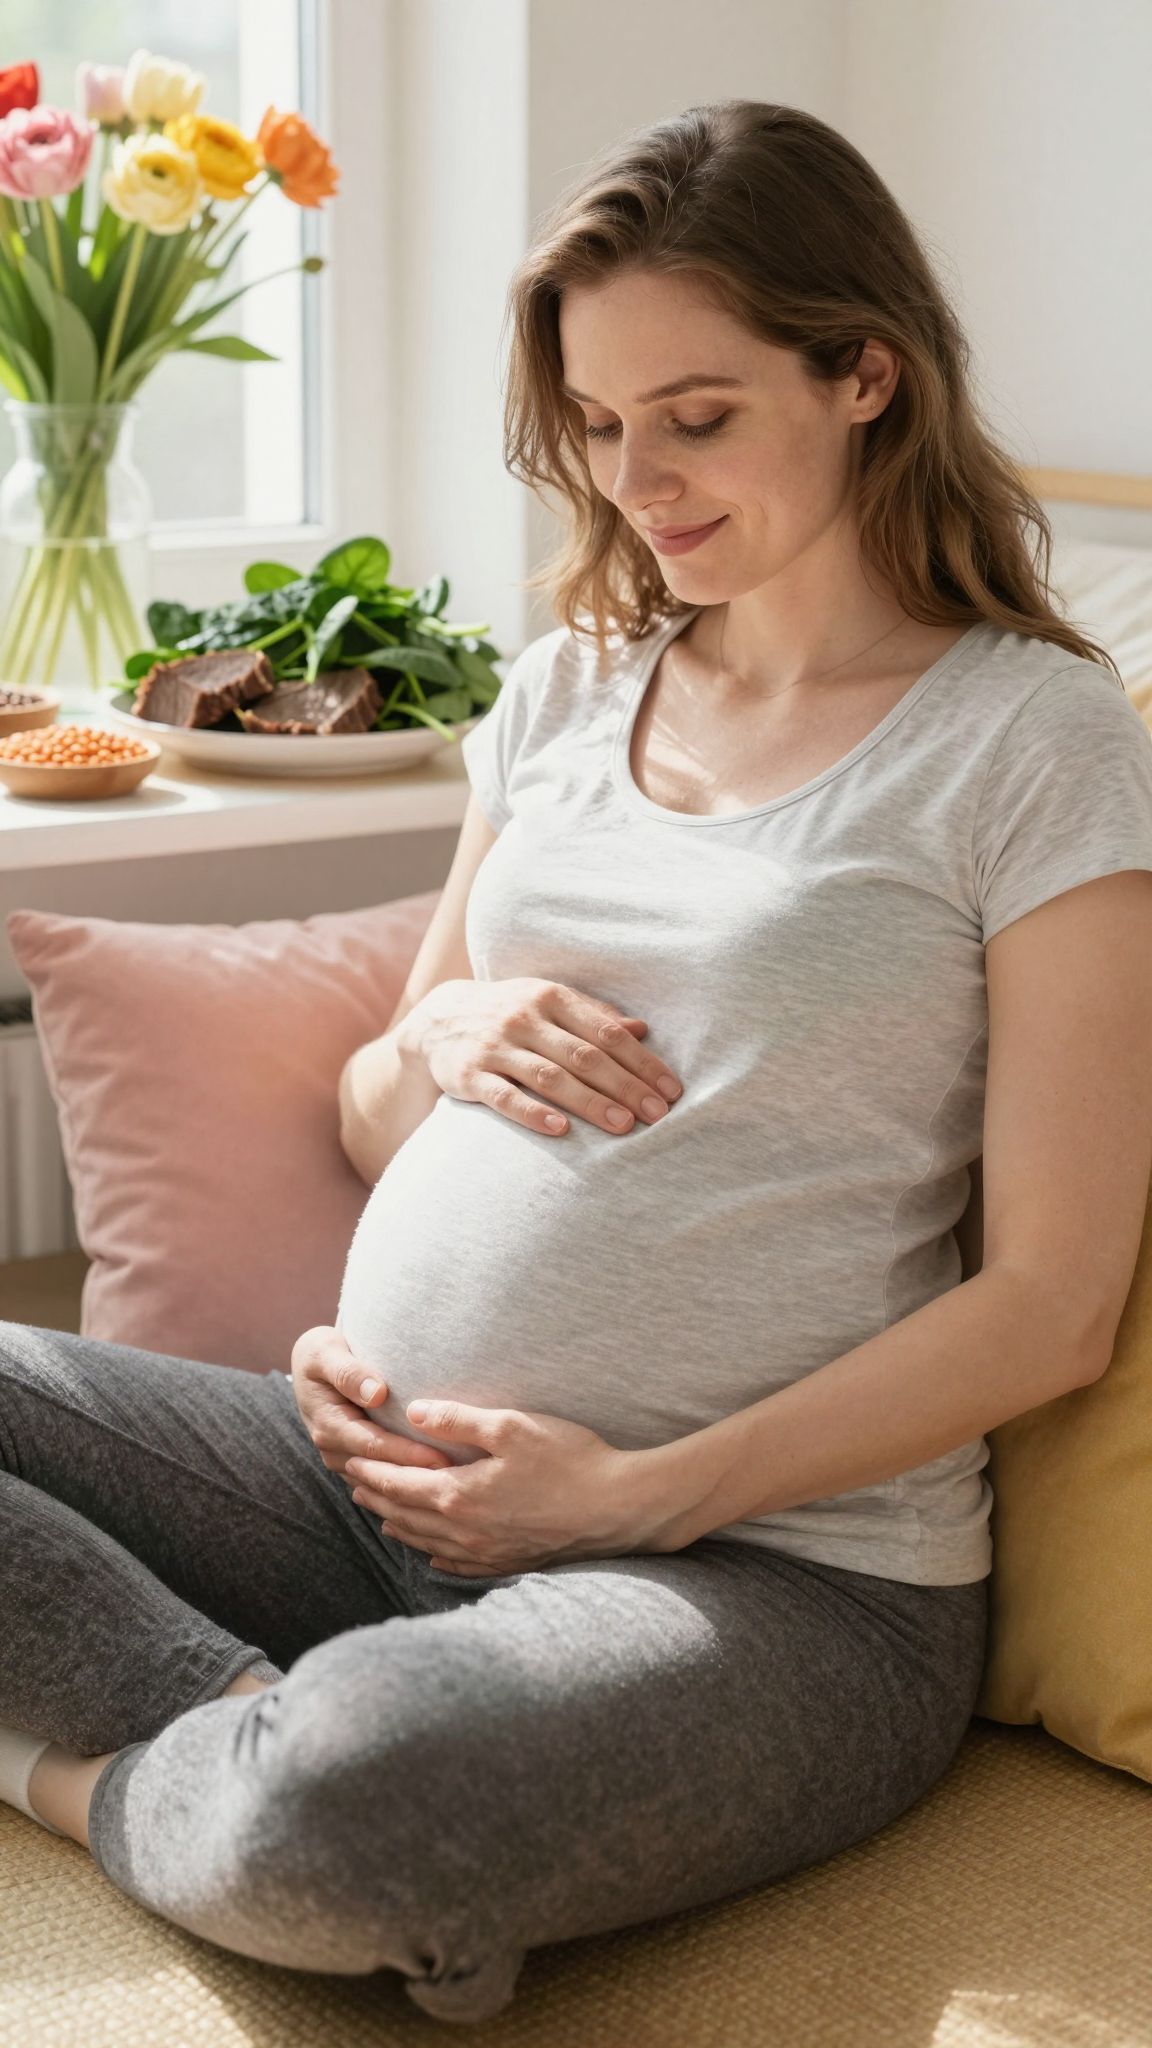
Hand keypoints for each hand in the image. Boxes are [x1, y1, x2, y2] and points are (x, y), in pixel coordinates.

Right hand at [289, 1324, 455, 1479]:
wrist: (311, 1365)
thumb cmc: (322, 1353)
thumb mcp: (325, 1351)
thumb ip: (349, 1373)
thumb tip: (377, 1394)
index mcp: (328, 1424)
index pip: (373, 1445)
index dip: (407, 1454)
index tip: (440, 1457)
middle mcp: (333, 1449)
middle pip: (380, 1469)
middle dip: (418, 1476)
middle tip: (458, 1478)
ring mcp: (342, 1459)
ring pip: (380, 1482)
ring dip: (413, 1486)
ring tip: (452, 1486)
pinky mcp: (353, 1463)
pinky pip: (379, 1482)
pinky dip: (404, 1486)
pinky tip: (434, 1486)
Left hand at [343, 1397, 688, 1576]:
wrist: (616, 1508)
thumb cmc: (569, 1460)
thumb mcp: (511, 1427)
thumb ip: (458, 1419)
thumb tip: (413, 1411)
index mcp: (459, 1494)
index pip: (400, 1482)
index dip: (373, 1470)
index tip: (351, 1459)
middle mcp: (464, 1531)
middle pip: (406, 1514)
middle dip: (378, 1497)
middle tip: (355, 1484)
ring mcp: (485, 1553)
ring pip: (427, 1542)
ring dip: (400, 1525)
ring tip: (383, 1514)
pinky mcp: (507, 1563)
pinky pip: (457, 1566)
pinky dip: (435, 1556)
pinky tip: (431, 1554)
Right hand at [399, 976, 683, 1141]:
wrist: (437, 1019)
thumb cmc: (510, 1014)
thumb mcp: (548, 1002)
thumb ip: (593, 1015)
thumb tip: (643, 1030)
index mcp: (550, 997)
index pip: (606, 1032)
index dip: (642, 1062)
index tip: (671, 1090)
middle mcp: (524, 1018)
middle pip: (584, 1055)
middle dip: (625, 1086)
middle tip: (658, 1115)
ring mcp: (494, 1046)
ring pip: (549, 1076)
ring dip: (590, 1102)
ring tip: (624, 1126)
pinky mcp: (468, 1075)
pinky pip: (503, 1096)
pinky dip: (532, 1112)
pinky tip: (561, 1129)